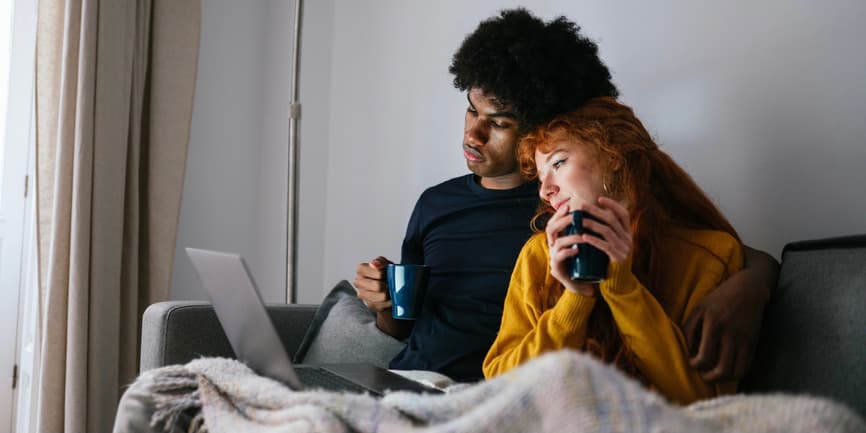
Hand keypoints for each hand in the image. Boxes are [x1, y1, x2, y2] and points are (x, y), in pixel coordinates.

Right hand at [353, 256, 392, 311]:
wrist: (389, 287)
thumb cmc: (386, 272)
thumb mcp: (385, 263)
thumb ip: (380, 261)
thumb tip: (374, 264)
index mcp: (361, 270)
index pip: (374, 273)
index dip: (382, 274)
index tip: (386, 274)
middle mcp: (358, 282)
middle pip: (378, 286)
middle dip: (388, 285)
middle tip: (391, 283)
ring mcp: (363, 295)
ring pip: (382, 297)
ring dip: (390, 293)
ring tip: (392, 289)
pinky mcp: (370, 305)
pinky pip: (384, 305)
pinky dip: (390, 301)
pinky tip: (390, 297)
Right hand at [545, 204, 594, 295]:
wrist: (581, 283)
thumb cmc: (585, 261)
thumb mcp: (585, 244)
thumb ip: (587, 231)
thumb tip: (599, 213)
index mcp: (559, 238)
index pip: (554, 222)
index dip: (559, 213)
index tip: (569, 205)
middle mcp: (553, 245)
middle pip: (550, 228)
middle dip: (562, 220)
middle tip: (575, 217)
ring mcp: (554, 256)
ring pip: (557, 242)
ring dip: (571, 237)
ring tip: (583, 236)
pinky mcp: (556, 267)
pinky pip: (559, 257)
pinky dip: (568, 252)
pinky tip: (577, 250)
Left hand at [580, 197, 632, 263]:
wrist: (619, 282)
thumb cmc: (610, 261)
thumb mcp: (612, 245)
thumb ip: (607, 233)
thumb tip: (591, 217)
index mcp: (628, 234)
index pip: (623, 214)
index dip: (613, 205)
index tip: (599, 199)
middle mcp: (628, 239)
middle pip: (612, 220)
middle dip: (596, 211)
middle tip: (581, 206)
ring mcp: (624, 248)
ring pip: (607, 231)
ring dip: (592, 224)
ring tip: (579, 221)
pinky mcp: (618, 258)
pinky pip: (605, 246)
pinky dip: (594, 240)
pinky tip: (584, 236)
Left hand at [683, 247, 776, 381]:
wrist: (747, 290)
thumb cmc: (717, 300)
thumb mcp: (698, 309)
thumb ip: (688, 329)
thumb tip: (686, 351)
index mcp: (713, 325)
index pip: (704, 357)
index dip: (696, 365)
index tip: (692, 362)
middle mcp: (730, 334)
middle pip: (722, 369)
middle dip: (709, 378)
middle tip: (703, 375)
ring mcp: (744, 339)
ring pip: (736, 372)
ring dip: (724, 379)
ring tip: (715, 375)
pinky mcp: (753, 342)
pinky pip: (747, 366)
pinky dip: (737, 374)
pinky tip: (728, 370)